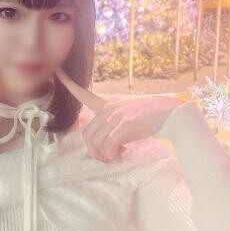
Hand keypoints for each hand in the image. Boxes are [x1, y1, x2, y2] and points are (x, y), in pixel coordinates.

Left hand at [55, 66, 179, 162]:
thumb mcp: (131, 116)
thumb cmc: (155, 116)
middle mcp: (110, 109)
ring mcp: (116, 117)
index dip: (69, 85)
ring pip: (96, 143)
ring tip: (117, 157)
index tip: (57, 72)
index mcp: (110, 105)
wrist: (172, 113)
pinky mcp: (124, 126)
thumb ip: (117, 124)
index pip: (84, 94)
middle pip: (88, 135)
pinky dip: (113, 156)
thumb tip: (110, 145)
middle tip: (108, 158)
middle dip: (94, 152)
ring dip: (105, 156)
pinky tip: (122, 155)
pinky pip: (108, 147)